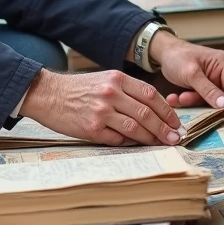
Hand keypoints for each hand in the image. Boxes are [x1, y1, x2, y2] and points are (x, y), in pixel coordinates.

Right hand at [19, 69, 185, 146]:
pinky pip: (117, 139)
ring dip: (151, 138)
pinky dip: (128, 143)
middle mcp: (111, 93)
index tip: (175, 122)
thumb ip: (127, 91)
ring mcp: (101, 111)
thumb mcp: (104, 80)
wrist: (48, 94)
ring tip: (160, 144)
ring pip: (135, 127)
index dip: (167, 111)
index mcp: (117, 79)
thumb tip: (153, 111)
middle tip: (174, 138)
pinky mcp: (91, 128)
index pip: (151, 95)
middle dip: (164, 128)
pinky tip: (134, 145)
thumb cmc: (78, 89)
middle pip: (147, 113)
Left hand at [150, 31, 223, 120]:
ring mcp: (210, 80)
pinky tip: (175, 98)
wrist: (161, 53)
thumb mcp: (191, 74)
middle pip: (222, 95)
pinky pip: (198, 99)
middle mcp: (219, 72)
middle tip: (195, 107)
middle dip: (207, 103)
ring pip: (208, 99)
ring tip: (179, 98)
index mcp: (222, 63)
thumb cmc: (177, 56)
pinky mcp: (200, 87)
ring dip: (193, 101)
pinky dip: (188, 100)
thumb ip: (208, 90)